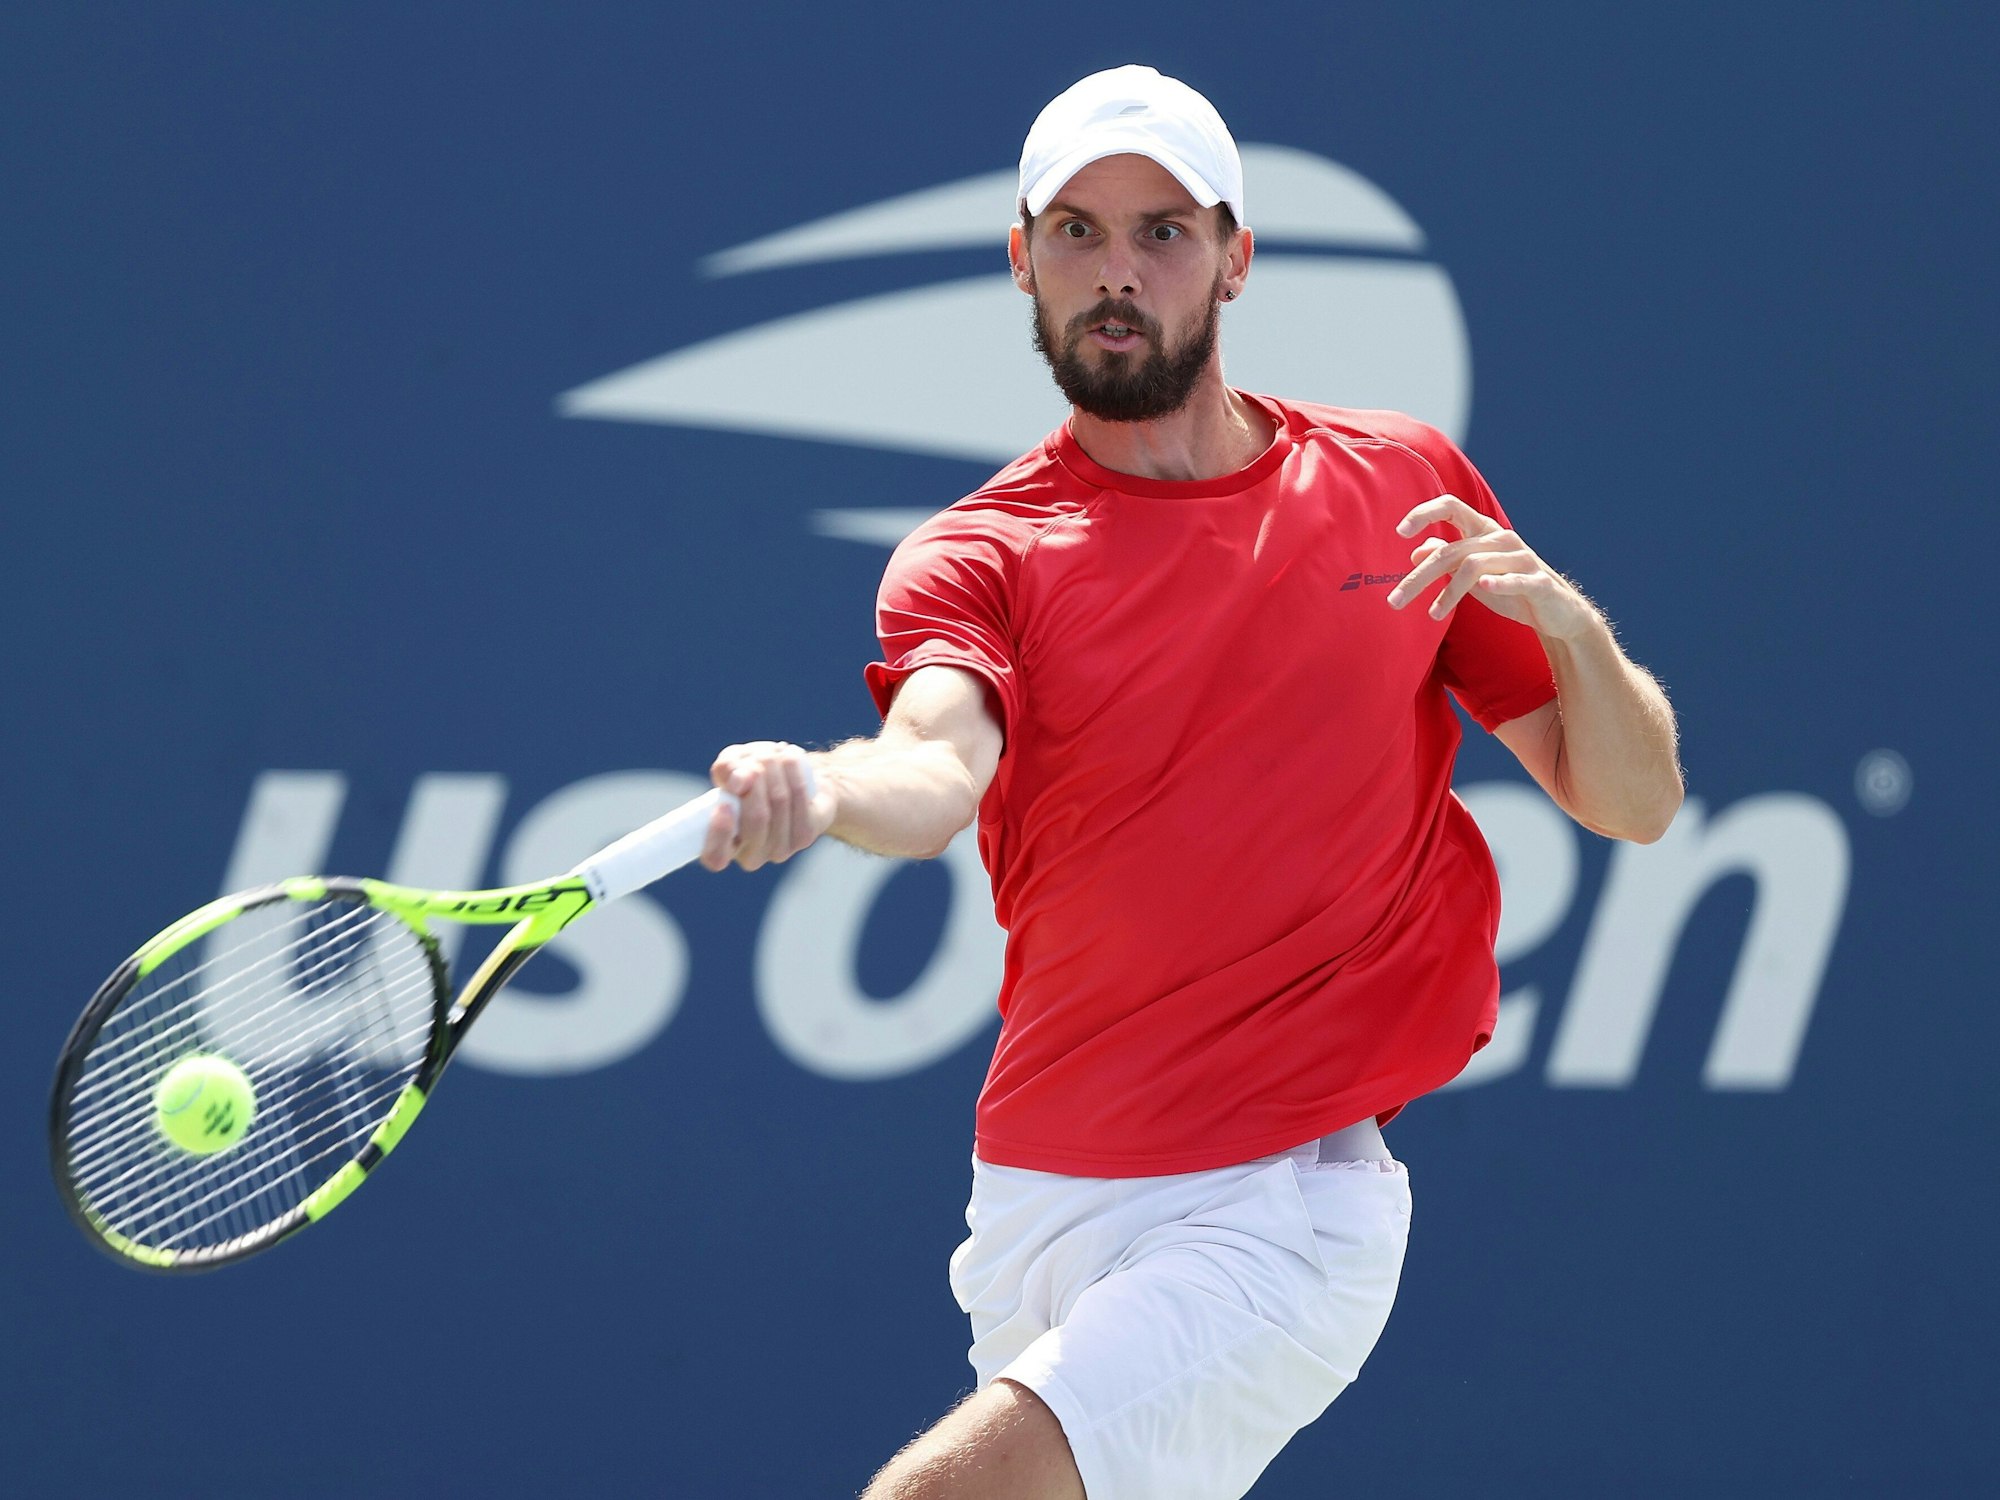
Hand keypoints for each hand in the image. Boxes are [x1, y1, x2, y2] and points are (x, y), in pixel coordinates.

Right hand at [699, 741, 832, 871]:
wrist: (796, 779)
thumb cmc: (754, 775)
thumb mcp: (732, 766)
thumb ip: (726, 770)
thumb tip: (739, 782)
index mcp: (723, 846)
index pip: (715, 856)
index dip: (719, 834)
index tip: (723, 804)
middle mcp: (750, 855)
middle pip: (756, 819)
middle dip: (756, 780)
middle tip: (755, 760)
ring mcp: (779, 849)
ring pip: (778, 802)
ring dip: (774, 769)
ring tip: (772, 754)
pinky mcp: (804, 837)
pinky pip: (798, 797)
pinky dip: (792, 771)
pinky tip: (789, 758)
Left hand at [1386, 494, 1598, 640]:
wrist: (1556, 613)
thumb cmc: (1511, 589)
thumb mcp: (1473, 575)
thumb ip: (1447, 559)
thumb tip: (1416, 550)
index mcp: (1484, 532)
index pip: (1452, 507)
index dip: (1425, 513)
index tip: (1399, 530)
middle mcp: (1501, 539)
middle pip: (1452, 550)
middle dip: (1420, 577)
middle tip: (1394, 600)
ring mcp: (1521, 559)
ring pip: (1474, 565)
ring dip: (1449, 592)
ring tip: (1432, 614)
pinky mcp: (1539, 582)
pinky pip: (1516, 578)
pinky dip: (1499, 581)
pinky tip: (1483, 586)